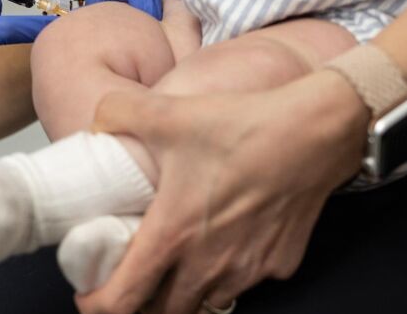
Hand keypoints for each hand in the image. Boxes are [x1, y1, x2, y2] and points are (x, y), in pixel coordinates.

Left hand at [77, 72, 368, 313]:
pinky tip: (227, 242)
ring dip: (186, 293)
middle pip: (164, 313)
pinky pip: (245, 282)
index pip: (123, 298)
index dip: (98, 304)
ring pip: (205, 302)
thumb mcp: (169, 112)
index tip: (90, 295)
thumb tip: (97, 121)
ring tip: (177, 264)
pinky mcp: (279, 264)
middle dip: (142, 304)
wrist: (316, 131)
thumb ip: (119, 112)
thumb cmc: (245, 126)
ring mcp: (248, 270)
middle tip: (133, 279)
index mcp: (174, 234)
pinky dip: (229, 273)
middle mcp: (209, 264)